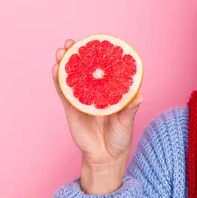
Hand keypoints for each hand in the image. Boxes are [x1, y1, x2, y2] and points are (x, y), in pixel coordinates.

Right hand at [52, 39, 143, 166]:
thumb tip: (141, 95)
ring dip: (64, 63)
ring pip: (70, 77)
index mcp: (108, 91)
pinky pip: (63, 93)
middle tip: (71, 42)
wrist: (105, 157)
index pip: (102, 69)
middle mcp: (94, 92)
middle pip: (83, 69)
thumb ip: (131, 108)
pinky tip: (56, 70)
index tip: (93, 40)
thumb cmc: (120, 137)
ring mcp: (81, 99)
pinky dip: (58, 81)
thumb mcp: (127, 121)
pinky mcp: (71, 109)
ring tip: (61, 51)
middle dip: (76, 54)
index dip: (96, 55)